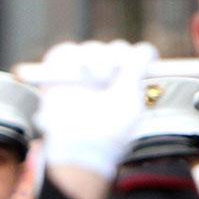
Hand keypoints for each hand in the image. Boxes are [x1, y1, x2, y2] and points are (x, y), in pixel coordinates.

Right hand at [32, 39, 156, 180]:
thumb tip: (143, 51)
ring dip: (93, 57)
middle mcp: (104, 79)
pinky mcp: (55, 74)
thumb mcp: (130, 102)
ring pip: (90, 49)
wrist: (75, 149)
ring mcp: (80, 76)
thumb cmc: (106, 133)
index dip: (137, 56)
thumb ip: (137, 73)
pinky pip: (63, 52)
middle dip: (113, 57)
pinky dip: (68, 58)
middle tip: (107, 75)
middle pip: (113, 49)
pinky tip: (72, 73)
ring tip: (90, 76)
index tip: (133, 66)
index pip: (136, 56)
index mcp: (125, 86)